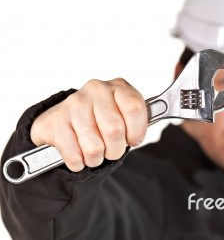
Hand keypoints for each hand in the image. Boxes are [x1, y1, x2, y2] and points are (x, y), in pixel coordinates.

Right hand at [30, 78, 146, 171]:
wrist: (63, 121)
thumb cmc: (101, 121)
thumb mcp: (124, 115)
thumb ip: (136, 121)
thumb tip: (139, 136)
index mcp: (119, 87)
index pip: (135, 108)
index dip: (137, 132)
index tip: (133, 139)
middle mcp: (97, 90)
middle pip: (115, 130)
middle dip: (115, 150)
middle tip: (111, 149)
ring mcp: (74, 103)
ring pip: (94, 146)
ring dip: (96, 158)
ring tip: (94, 151)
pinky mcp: (56, 120)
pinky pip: (75, 155)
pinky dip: (79, 162)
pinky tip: (79, 153)